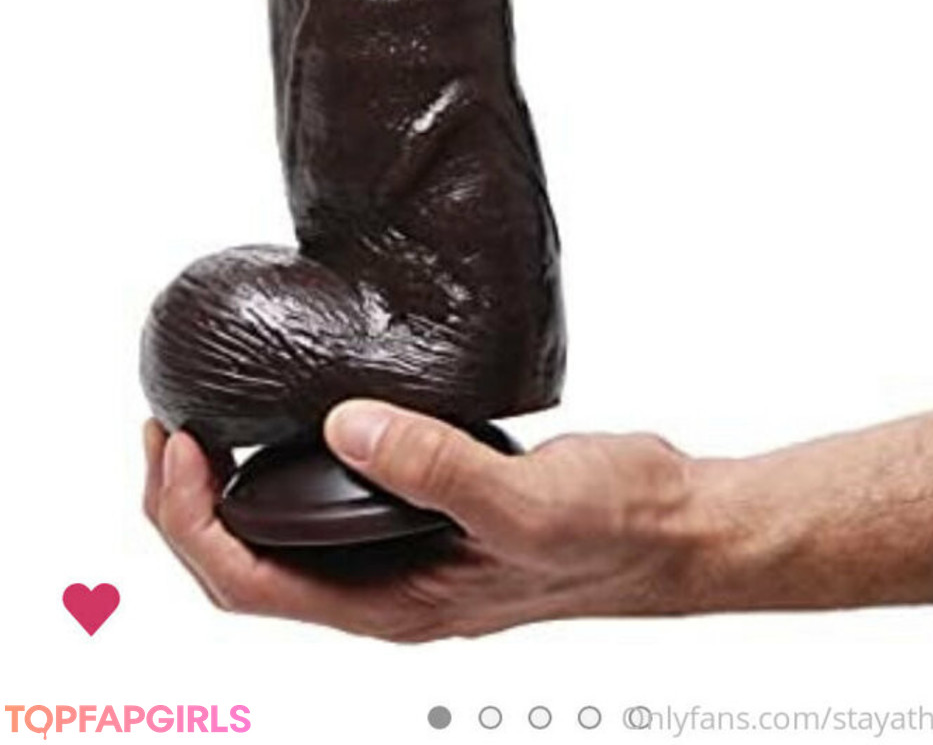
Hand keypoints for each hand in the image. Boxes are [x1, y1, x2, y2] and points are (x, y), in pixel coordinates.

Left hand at [143, 403, 700, 640]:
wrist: (674, 525)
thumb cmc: (614, 531)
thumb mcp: (525, 502)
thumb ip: (434, 468)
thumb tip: (345, 429)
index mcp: (391, 606)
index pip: (247, 584)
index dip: (191, 521)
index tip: (178, 445)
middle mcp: (384, 588)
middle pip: (244, 568)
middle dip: (185, 506)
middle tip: (165, 426)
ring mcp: (403, 554)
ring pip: (282, 540)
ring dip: (226, 490)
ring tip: (204, 425)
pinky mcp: (427, 513)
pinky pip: (331, 503)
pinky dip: (288, 468)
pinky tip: (298, 420)